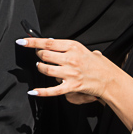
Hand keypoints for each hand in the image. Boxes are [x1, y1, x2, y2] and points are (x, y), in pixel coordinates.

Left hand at [18, 37, 132, 129]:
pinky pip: (52, 90)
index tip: (22, 41)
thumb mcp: (84, 49)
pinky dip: (41, 92)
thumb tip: (51, 44)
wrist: (110, 79)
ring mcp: (70, 73)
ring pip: (46, 70)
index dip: (33, 42)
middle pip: (45, 55)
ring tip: (41, 66)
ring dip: (41, 68)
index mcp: (73, 46)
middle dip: (39, 55)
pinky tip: (33, 92)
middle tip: (40, 56)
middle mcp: (70, 59)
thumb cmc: (97, 64)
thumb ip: (68, 48)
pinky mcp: (71, 86)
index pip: (48, 42)